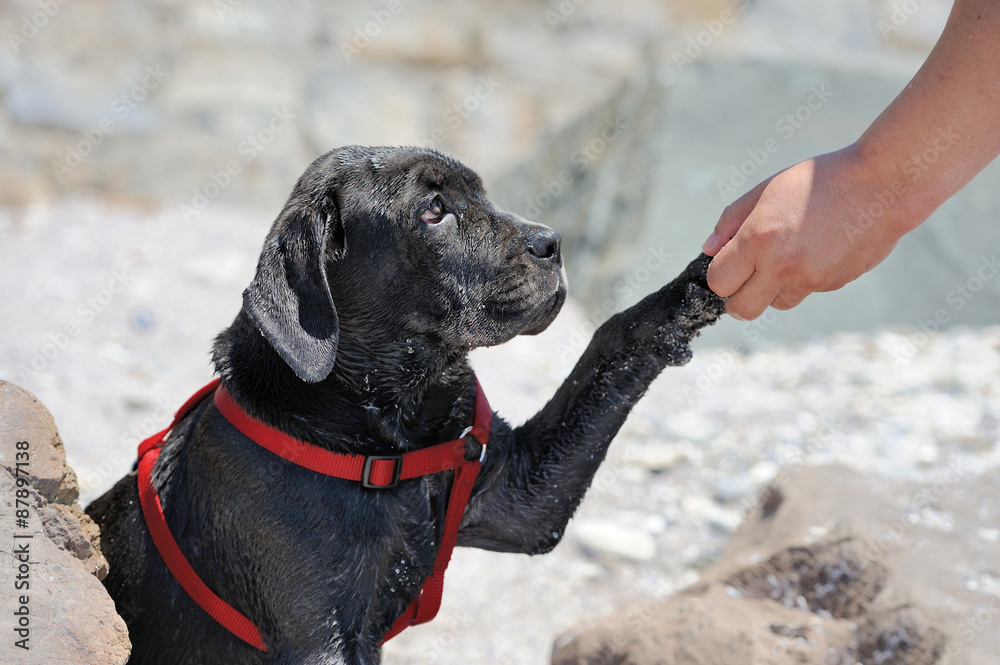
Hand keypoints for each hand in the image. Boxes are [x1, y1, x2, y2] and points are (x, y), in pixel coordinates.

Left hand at [701, 145, 909, 320]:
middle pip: (740, 310)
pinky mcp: (833, 285)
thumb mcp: (766, 189)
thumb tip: (708, 250)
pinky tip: (816, 249)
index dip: (718, 273)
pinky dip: (802, 279)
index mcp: (758, 240)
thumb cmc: (819, 180)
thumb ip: (731, 221)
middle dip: (736, 297)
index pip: (718, 282)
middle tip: (744, 278)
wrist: (884, 184)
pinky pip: (805, 292)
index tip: (728, 261)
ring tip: (787, 255)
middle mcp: (782, 266)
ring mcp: (810, 280)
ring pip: (774, 304)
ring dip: (771, 289)